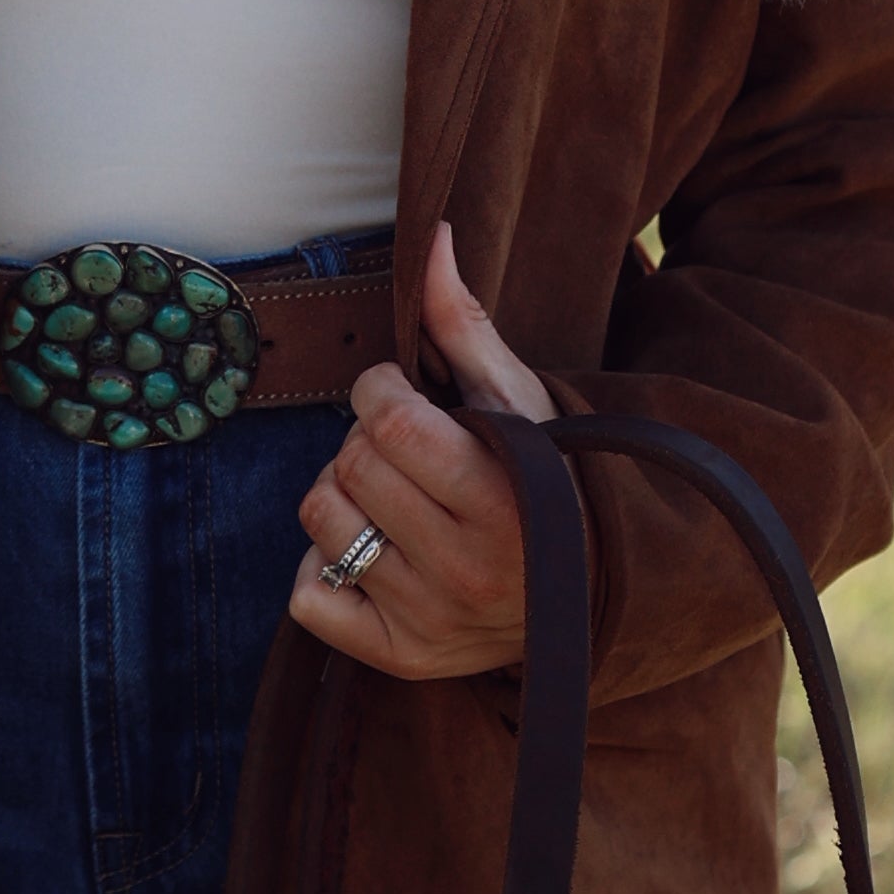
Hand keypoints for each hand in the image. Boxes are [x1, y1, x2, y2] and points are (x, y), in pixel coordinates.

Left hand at [290, 224, 551, 681]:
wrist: (584, 596)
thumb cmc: (548, 480)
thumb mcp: (520, 400)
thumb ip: (462, 323)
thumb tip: (432, 236)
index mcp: (502, 498)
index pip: (385, 418)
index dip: (382, 392)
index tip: (407, 399)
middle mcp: (467, 569)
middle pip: (349, 461)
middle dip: (367, 441)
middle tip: (411, 455)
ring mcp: (430, 619)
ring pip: (321, 517)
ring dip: (344, 495)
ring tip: (396, 500)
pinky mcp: (400, 656)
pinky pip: (308, 596)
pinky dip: (324, 569)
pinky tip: (377, 554)